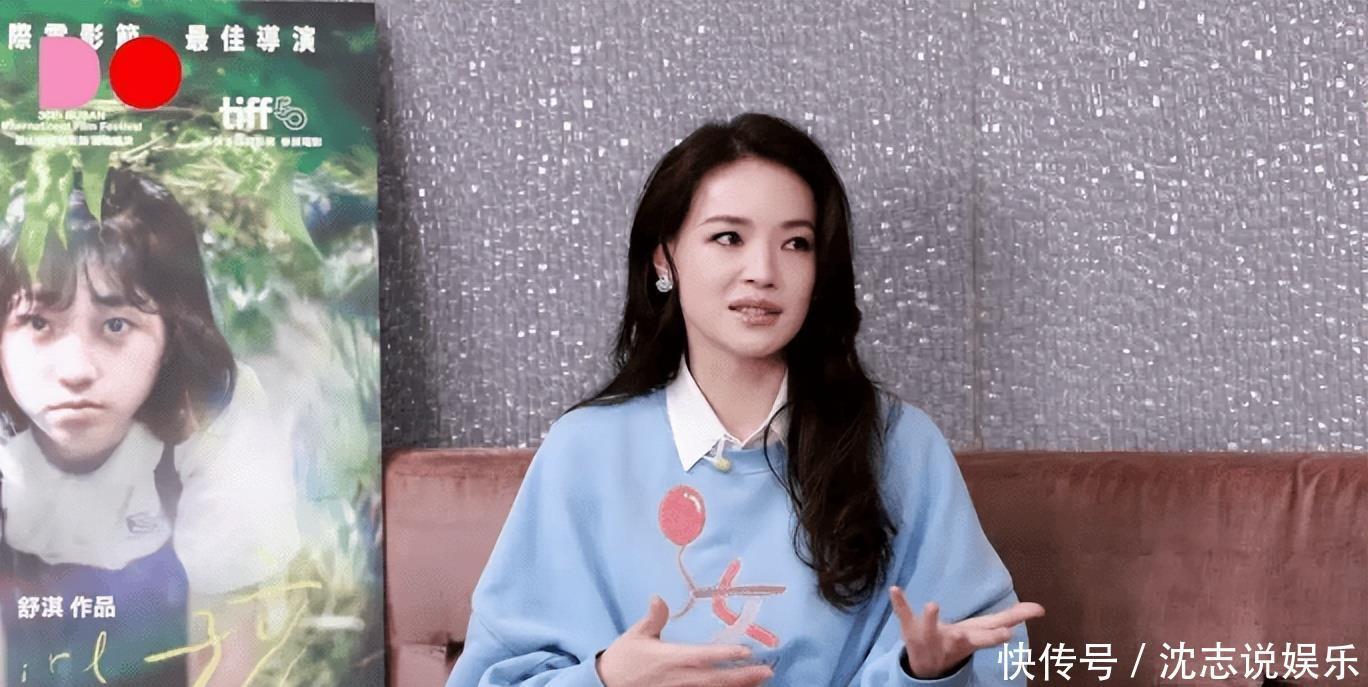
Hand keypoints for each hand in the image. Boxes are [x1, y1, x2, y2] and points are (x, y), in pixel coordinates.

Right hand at [596, 596, 772, 686]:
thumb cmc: (622, 659)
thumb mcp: (636, 636)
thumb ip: (653, 618)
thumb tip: (658, 597)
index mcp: (670, 658)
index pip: (702, 657)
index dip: (724, 656)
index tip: (747, 652)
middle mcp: (678, 678)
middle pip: (715, 679)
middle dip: (743, 676)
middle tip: (768, 670)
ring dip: (738, 686)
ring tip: (761, 680)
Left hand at [889, 586, 1044, 679]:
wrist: (929, 666)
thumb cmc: (960, 642)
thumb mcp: (984, 631)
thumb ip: (1011, 618)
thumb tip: (1041, 608)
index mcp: (971, 639)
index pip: (989, 635)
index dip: (1000, 633)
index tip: (1012, 632)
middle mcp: (953, 640)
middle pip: (967, 639)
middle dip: (976, 637)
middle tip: (984, 632)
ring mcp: (931, 636)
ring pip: (933, 630)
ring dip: (932, 619)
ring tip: (932, 604)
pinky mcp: (911, 630)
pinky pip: (904, 615)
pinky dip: (900, 603)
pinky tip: (895, 589)